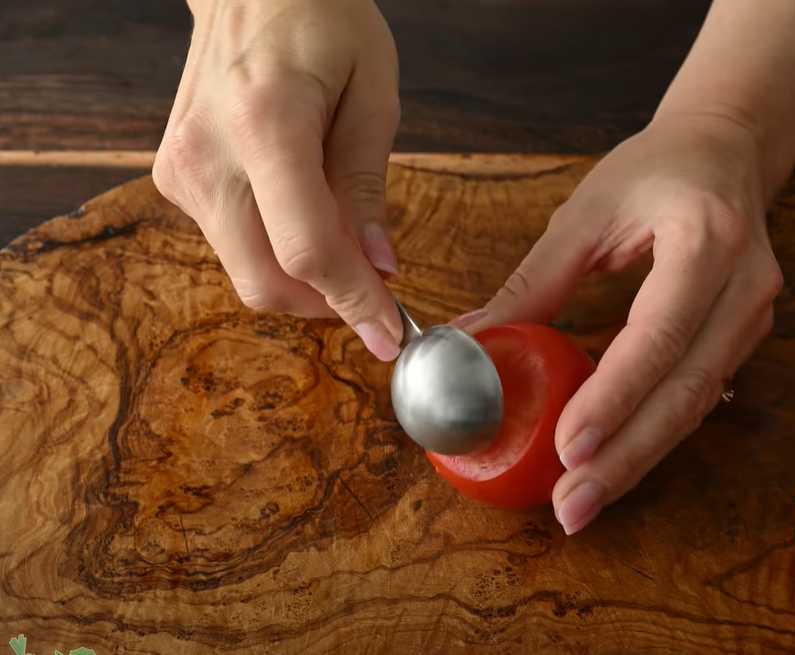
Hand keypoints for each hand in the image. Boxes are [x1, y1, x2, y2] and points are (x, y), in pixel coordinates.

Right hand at [153, 0, 402, 360]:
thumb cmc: (321, 20)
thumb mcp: (373, 92)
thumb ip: (368, 184)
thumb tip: (378, 266)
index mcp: (265, 125)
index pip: (307, 250)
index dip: (353, 302)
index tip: (390, 335)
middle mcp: (207, 155)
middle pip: (264, 281)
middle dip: (328, 303)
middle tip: (378, 292)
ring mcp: (180, 170)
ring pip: (246, 272)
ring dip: (304, 278)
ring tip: (346, 233)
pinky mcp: (174, 177)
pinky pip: (232, 244)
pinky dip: (277, 250)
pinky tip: (307, 210)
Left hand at [463, 113, 783, 533]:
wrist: (730, 149)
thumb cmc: (658, 169)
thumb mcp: (589, 211)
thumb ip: (535, 280)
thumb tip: (470, 340)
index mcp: (708, 238)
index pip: (659, 333)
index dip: (615, 396)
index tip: (568, 447)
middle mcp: (745, 285)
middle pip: (686, 388)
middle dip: (625, 455)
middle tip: (571, 505)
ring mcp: (755, 316)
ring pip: (696, 405)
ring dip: (639, 458)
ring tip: (582, 500)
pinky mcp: (746, 337)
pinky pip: (699, 396)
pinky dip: (653, 432)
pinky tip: (612, 463)